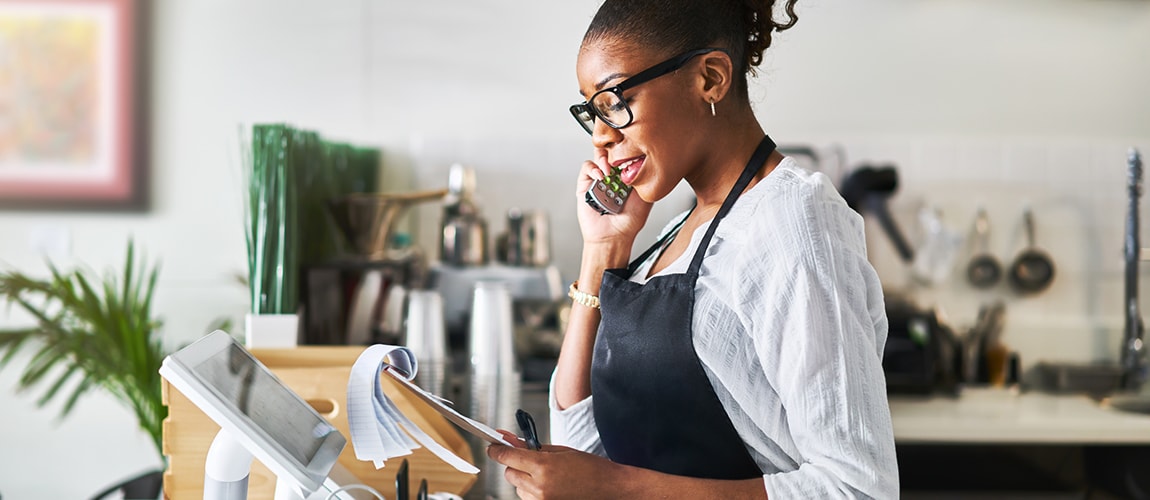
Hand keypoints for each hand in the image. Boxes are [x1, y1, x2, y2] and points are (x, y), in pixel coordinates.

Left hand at [487, 432, 632, 499]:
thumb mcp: (561, 451)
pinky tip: (550, 487)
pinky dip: (532, 492)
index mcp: (544, 466)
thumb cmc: (590, 468)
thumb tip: (510, 441)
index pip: (508, 457)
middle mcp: (540, 487)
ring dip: (524, 480)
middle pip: (510, 474)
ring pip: (517, 488)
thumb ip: (533, 447)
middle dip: (515, 465)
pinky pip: (528, 499)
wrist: (611, 490)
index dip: (497, 450)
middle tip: (528, 460)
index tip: (492, 447)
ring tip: (548, 476)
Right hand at [575, 148, 651, 246]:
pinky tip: (600, 177)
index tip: (631, 146)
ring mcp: (598, 179)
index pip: (625, 154)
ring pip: (598, 156)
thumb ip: (648, 180)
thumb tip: (652, 163)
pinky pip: (587, 169)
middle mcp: (612, 175)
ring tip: (609, 170)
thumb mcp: (647, 197)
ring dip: (604, 158)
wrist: (614, 236)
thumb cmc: (630, 221)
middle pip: (611, 151)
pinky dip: (593, 169)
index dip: (627, 147)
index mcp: (626, 176)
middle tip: (619, 154)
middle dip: (615, 148)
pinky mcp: (585, 185)